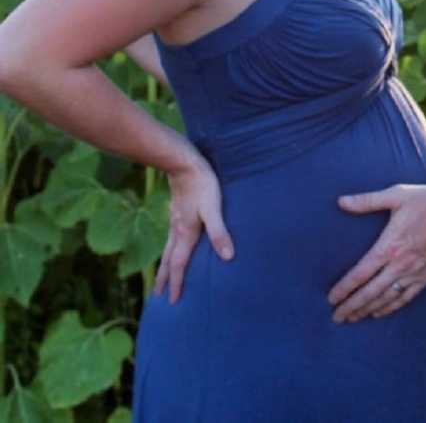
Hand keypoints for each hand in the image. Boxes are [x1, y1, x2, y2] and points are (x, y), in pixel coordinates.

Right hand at [154, 158, 234, 302]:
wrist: (184, 164)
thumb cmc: (202, 185)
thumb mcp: (213, 209)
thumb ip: (219, 232)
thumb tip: (227, 257)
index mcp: (185, 234)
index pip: (179, 265)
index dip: (177, 283)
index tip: (173, 302)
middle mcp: (177, 231)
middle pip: (167, 261)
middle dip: (163, 280)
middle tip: (157, 297)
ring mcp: (174, 221)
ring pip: (167, 249)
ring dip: (164, 266)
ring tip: (161, 277)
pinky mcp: (176, 212)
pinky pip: (171, 238)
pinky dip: (169, 250)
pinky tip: (173, 244)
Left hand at [328, 184, 425, 322]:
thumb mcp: (397, 194)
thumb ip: (367, 200)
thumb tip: (341, 201)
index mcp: (388, 247)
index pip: (360, 273)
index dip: (344, 288)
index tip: (331, 299)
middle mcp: (399, 265)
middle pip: (370, 292)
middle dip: (351, 306)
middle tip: (336, 317)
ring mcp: (413, 274)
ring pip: (386, 298)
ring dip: (367, 309)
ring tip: (353, 318)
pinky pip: (405, 298)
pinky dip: (390, 307)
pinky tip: (379, 312)